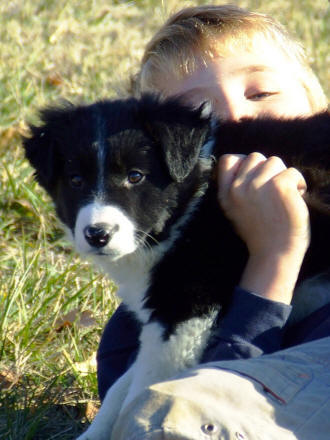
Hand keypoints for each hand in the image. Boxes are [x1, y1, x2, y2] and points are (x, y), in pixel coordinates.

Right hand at [217, 153, 309, 303]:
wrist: (274, 254)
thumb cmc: (259, 233)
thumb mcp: (235, 211)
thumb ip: (236, 188)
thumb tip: (247, 163)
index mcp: (225, 194)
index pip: (228, 160)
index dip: (243, 163)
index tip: (255, 177)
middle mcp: (238, 188)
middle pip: (255, 157)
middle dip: (267, 170)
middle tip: (273, 191)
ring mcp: (258, 186)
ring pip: (275, 161)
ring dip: (283, 176)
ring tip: (285, 197)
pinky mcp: (280, 186)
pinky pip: (292, 172)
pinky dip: (299, 184)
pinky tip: (296, 198)